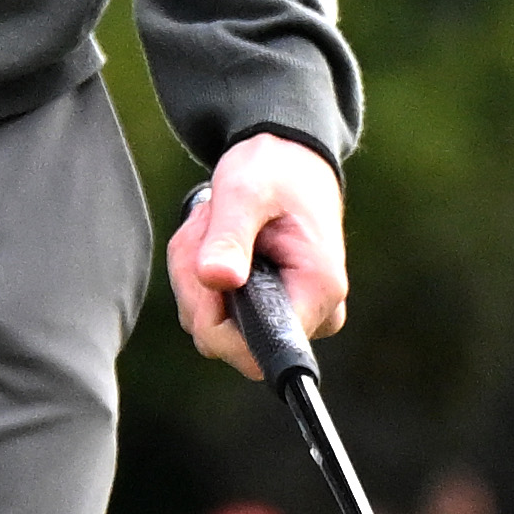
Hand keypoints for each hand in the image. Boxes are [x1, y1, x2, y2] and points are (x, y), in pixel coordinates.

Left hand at [167, 134, 348, 378]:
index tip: (205, 270)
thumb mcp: (245, 192)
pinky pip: (215, 316)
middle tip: (207, 229)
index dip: (213, 321)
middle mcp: (314, 316)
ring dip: (194, 277)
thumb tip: (215, 280)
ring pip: (212, 327)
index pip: (255, 352)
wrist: (289, 161)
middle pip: (225, 341)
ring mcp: (293, 317)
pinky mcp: (271, 312)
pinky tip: (215, 242)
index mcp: (318, 291)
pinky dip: (200, 281)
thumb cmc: (274, 171)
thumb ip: (229, 237)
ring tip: (214, 227)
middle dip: (197, 288)